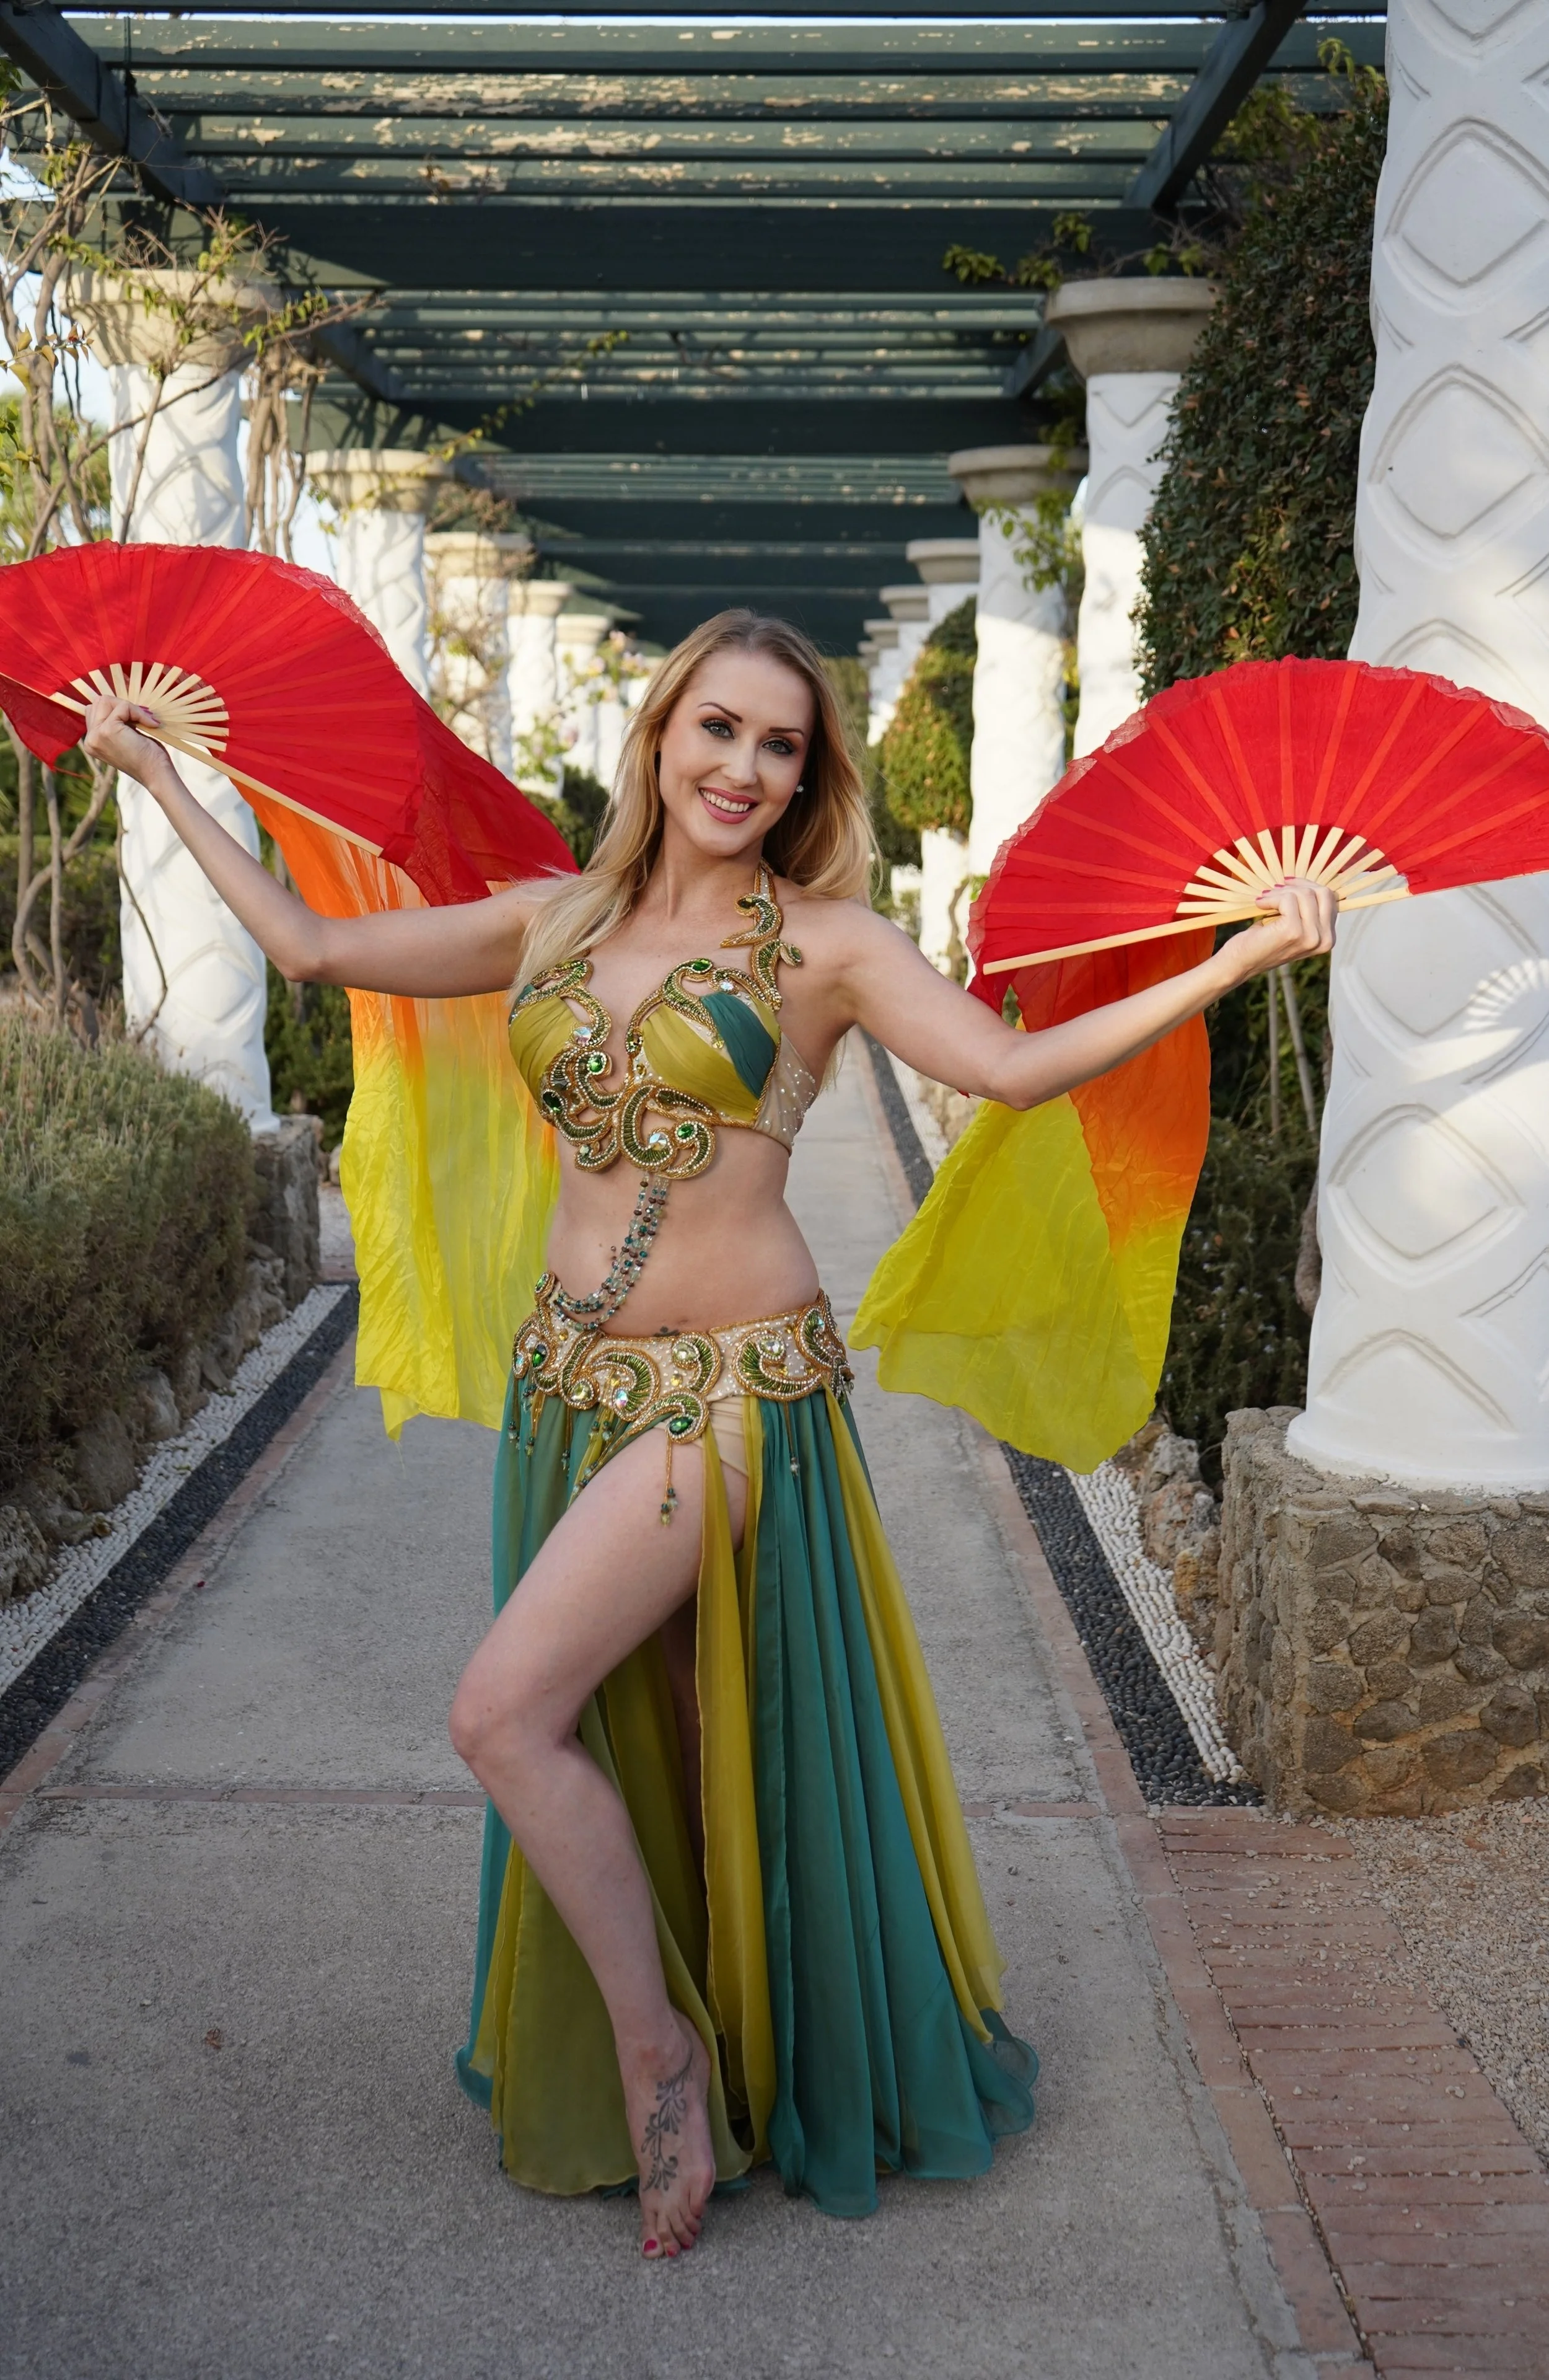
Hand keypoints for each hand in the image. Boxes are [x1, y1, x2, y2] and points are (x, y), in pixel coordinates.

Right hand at [81, 694, 174, 788]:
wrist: (156, 775)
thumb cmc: (147, 758)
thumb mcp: (125, 737)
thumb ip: (115, 723)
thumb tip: (117, 702)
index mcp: (91, 741)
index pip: (95, 710)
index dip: (117, 710)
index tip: (136, 722)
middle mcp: (89, 739)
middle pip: (99, 702)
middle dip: (122, 706)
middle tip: (141, 720)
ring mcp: (96, 735)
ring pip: (106, 700)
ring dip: (129, 708)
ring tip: (144, 722)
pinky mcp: (108, 730)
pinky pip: (123, 706)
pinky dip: (139, 712)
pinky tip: (151, 725)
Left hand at [1221, 878, 1337, 986]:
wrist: (1240, 962)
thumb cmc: (1263, 940)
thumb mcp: (1292, 924)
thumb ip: (1307, 910)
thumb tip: (1309, 882)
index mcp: (1328, 938)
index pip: (1330, 898)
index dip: (1308, 886)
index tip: (1287, 885)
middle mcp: (1325, 940)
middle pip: (1322, 893)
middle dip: (1296, 886)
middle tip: (1274, 892)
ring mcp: (1311, 937)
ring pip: (1305, 894)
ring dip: (1280, 893)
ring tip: (1265, 900)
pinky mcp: (1293, 931)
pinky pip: (1288, 899)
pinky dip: (1271, 898)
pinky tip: (1260, 905)